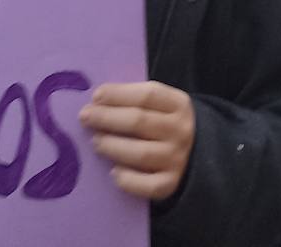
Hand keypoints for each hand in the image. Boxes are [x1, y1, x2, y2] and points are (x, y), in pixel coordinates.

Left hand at [80, 81, 195, 201]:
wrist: (195, 154)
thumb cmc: (166, 124)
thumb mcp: (162, 105)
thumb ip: (136, 100)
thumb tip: (97, 101)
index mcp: (179, 104)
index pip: (147, 95)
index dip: (118, 94)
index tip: (95, 96)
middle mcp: (180, 131)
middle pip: (139, 122)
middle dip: (107, 118)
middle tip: (85, 117)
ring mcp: (177, 159)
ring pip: (140, 153)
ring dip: (112, 146)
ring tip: (96, 142)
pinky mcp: (170, 184)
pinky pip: (146, 185)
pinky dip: (127, 179)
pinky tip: (114, 172)